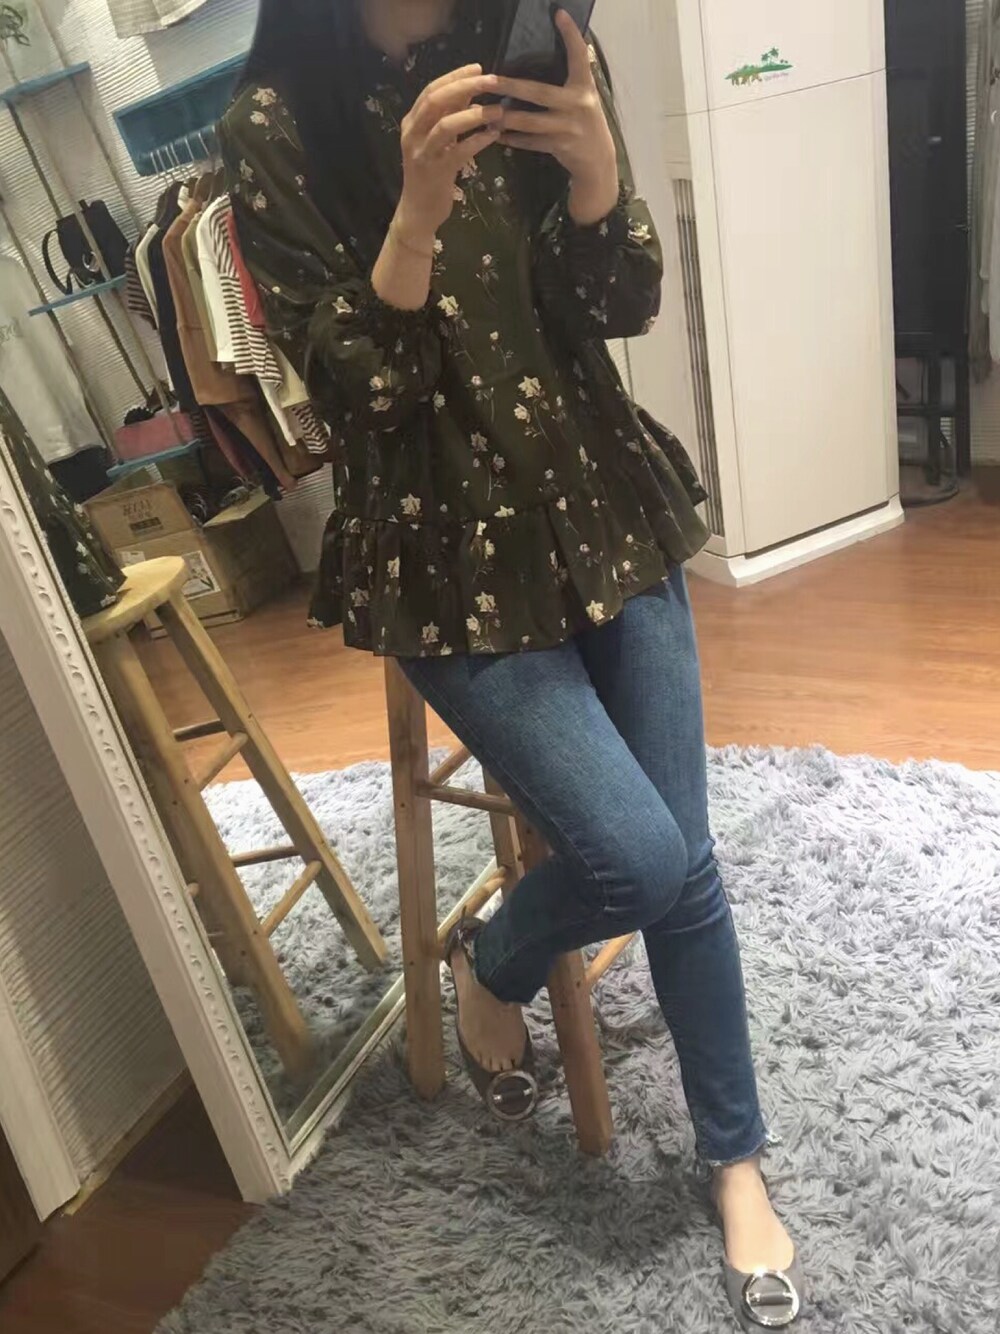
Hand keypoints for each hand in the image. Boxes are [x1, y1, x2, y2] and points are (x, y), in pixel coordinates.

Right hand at [393, 64, 502, 250]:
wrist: (418, 212)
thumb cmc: (431, 174)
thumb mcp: (437, 141)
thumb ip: (449, 116)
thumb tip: (471, 93)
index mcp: (411, 122)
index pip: (431, 90)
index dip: (455, 76)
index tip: (478, 67)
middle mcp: (413, 134)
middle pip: (436, 100)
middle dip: (465, 87)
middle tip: (492, 81)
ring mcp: (423, 153)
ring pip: (446, 125)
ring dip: (474, 114)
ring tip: (498, 110)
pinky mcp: (436, 172)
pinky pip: (459, 151)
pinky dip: (478, 141)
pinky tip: (494, 135)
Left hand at [495, 11, 618, 224]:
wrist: (598, 162)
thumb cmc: (586, 123)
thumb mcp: (584, 97)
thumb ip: (571, 78)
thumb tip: (546, 55)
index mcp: (584, 87)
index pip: (579, 55)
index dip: (570, 34)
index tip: (558, 13)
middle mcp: (577, 105)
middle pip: (538, 92)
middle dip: (511, 86)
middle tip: (489, 80)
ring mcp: (567, 128)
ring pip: (530, 121)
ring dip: (506, 117)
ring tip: (485, 111)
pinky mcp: (559, 147)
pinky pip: (530, 142)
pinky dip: (513, 139)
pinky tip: (497, 134)